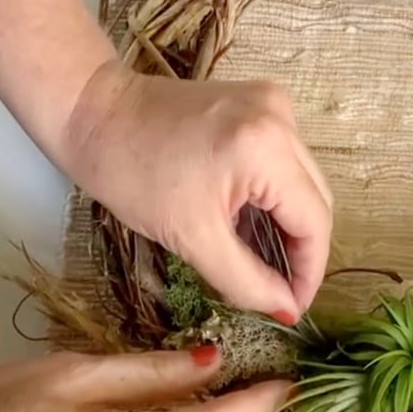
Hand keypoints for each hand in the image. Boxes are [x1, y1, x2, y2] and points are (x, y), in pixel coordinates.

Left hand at [65, 63, 332, 321]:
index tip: (292, 310)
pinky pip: (284, 160)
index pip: (315, 221)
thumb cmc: (132, 176)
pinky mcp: (261, 101)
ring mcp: (274, 103)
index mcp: (267, 148)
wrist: (96, 114)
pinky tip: (249, 220)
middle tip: (278, 294)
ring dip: (287, 223)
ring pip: (302, 180)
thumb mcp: (191, 238)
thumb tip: (286, 309)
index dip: (309, 272)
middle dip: (301, 250)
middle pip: (316, 198)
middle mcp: (282, 117)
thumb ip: (247, 280)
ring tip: (262, 261)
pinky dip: (273, 194)